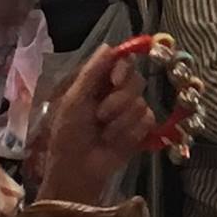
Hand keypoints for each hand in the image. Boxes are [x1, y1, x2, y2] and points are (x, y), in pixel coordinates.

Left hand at [37, 43, 158, 205]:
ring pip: (141, 103)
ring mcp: (131, 111)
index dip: (123, 68)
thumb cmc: (68, 135)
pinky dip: (130, 132)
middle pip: (136, 80)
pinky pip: (147, 121)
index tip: (115, 80)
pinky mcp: (142, 130)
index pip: (122, 62)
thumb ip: (92, 73)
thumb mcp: (75, 101)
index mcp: (100, 82)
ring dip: (120, 121)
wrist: (78, 170)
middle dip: (119, 100)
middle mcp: (118, 93)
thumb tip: (108, 46)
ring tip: (104, 134)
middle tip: (101, 115)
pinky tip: (116, 141)